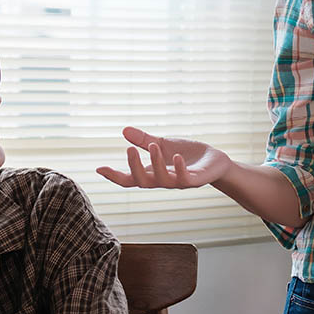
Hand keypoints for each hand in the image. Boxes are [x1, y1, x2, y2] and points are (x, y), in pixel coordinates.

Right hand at [96, 126, 232, 188]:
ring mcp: (177, 182)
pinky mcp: (194, 181)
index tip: (99, 169)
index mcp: (152, 173)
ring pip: (162, 180)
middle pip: (142, 182)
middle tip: (129, 149)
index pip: (130, 179)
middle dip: (134, 167)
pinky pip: (184, 179)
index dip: (114, 176)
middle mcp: (162, 181)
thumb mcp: (163, 144)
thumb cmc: (187, 154)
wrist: (214, 161)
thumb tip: (124, 130)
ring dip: (156, 163)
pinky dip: (179, 168)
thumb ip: (144, 140)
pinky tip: (176, 157)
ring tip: (154, 146)